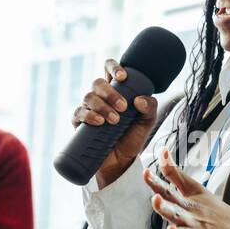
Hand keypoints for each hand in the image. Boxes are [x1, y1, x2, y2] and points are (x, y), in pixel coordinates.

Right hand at [70, 58, 157, 188]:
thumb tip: (138, 99)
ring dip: (103, 106)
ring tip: (115, 121)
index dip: (113, 67)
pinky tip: (99, 122)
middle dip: (110, 93)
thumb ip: (150, 107)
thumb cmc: (133, 137)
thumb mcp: (147, 122)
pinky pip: (79, 113)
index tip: (123, 77)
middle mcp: (100, 97)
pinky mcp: (80, 123)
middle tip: (123, 108)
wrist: (121, 161)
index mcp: (116, 90)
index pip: (109, 69)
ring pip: (89, 96)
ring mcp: (89, 108)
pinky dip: (89, 116)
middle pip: (98, 82)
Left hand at [144, 147, 229, 228]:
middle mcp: (193, 218)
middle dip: (165, 207)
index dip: (156, 183)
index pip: (169, 191)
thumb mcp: (195, 190)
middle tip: (155, 200)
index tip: (145, 173)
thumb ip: (174, 173)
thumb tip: (161, 152)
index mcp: (188, 203)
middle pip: (176, 212)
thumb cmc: (214, 210)